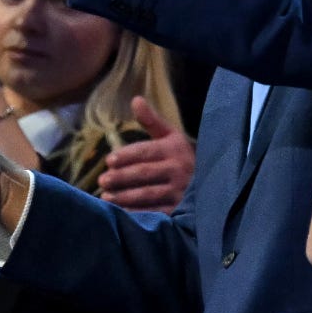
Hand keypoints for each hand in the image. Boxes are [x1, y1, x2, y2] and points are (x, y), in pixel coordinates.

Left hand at [99, 96, 195, 212]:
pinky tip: (121, 212)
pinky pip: (154, 212)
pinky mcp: (178, 210)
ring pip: (147, 194)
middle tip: (102, 180)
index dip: (126, 156)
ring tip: (106, 197)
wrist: (209, 182)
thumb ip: (151, 120)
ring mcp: (179, 191)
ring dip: (124, 196)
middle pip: (144, 173)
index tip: (109, 160)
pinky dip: (136, 213)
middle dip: (121, 177)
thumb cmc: (181, 156)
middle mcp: (178, 169)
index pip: (146, 151)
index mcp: (174, 149)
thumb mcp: (170, 136)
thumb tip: (135, 100)